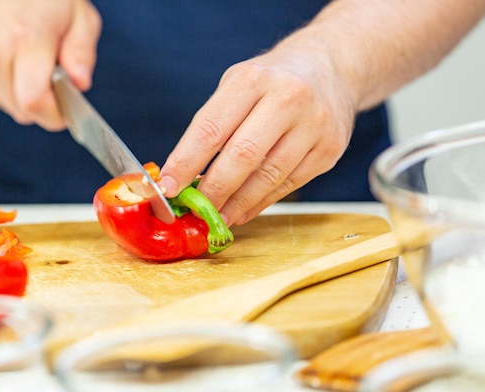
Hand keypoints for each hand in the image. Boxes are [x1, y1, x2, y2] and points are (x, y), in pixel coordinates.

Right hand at [0, 0, 100, 129]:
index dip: (56, 113)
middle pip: (24, 111)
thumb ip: (82, 52)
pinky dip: (7, 87)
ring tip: (30, 61)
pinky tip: (11, 61)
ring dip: (25, 95)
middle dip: (45, 103)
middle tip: (52, 75)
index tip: (69, 106)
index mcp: (25, 39)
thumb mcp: (78, 15)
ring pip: (9, 106)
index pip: (35, 102)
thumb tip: (80, 83)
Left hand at [158, 32, 356, 225]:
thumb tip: (184, 177)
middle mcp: (287, 98)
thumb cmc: (272, 81)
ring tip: (218, 216)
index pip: (211, 128)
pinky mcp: (330, 149)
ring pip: (268, 176)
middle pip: (242, 156)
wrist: (331, 67)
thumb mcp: (238, 85)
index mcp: (253, 78)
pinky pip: (289, 185)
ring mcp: (314, 124)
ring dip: (237, 204)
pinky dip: (261, 202)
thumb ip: (213, 125)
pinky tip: (243, 210)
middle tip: (196, 209)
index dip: (186, 162)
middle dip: (213, 190)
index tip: (168, 187)